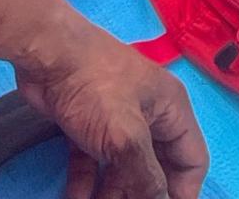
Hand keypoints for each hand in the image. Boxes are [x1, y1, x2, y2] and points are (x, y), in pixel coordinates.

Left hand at [15, 15, 208, 198]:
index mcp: (170, 108)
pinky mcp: (88, 122)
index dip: (183, 191)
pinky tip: (75, 198)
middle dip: (142, 194)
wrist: (46, 53)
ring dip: (113, 193)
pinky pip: (95, 160)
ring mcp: (117, 118)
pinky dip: (87, 182)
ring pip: (123, 167)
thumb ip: (147, 177)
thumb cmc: (94, 87)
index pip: (192, 159)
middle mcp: (149, 113)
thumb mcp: (126, 137)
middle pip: (156, 167)